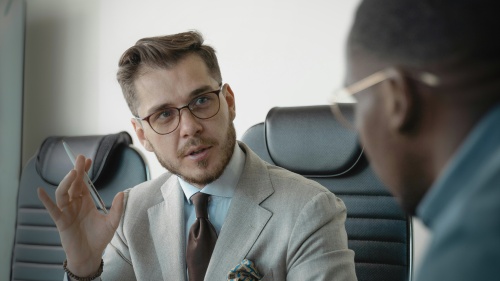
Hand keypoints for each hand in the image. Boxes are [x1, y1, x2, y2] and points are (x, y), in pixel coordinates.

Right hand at [38, 155, 123, 276]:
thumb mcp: (112, 222)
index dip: (84, 171)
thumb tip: (121, 193)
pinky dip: (45, 200)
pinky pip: (52, 209)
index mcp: (86, 202)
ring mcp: (67, 211)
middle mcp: (75, 204)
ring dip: (66, 182)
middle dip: (76, 171)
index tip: (87, 160)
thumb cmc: (100, 238)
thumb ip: (117, 208)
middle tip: (80, 158)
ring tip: (73, 172)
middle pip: (74, 184)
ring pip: (63, 193)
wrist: (90, 255)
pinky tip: (41, 191)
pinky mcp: (61, 221)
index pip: (84, 183)